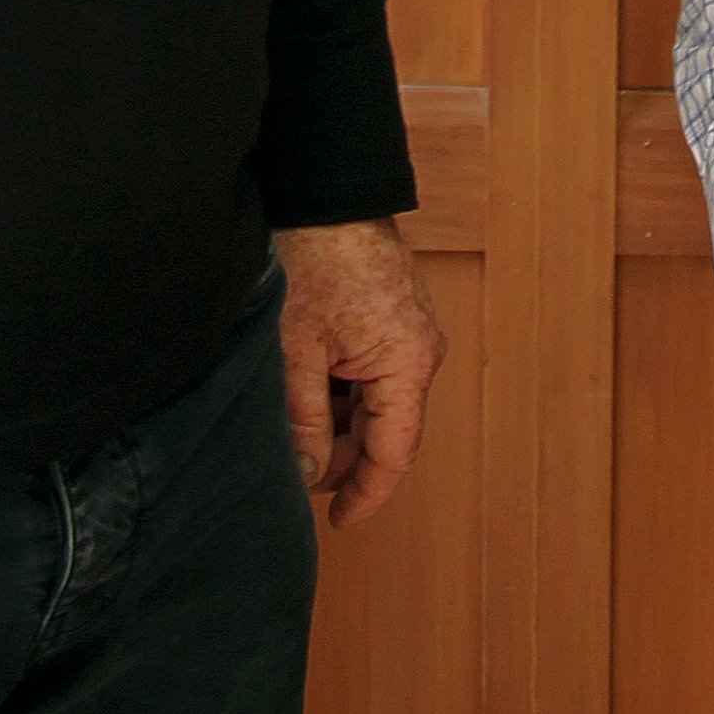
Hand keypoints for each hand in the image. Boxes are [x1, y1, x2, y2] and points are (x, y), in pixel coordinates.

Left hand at [274, 215, 445, 527]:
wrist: (325, 191)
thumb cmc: (314, 259)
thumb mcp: (297, 351)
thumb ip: (305, 421)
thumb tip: (307, 475)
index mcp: (408, 362)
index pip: (394, 454)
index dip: (366, 494)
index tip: (339, 523)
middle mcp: (422, 350)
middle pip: (385, 429)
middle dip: (341, 454)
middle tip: (294, 463)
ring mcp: (411, 331)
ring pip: (376, 401)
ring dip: (338, 419)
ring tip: (291, 418)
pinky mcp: (396, 315)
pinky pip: (374, 371)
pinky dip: (343, 388)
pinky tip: (306, 385)